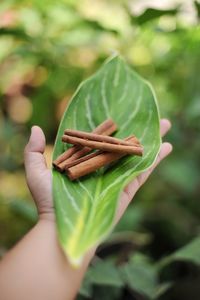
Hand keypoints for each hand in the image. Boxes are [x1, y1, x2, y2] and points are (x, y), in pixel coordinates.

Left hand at [24, 119, 171, 223]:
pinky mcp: (126, 188)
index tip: (120, 112)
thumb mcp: (35, 172)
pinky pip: (142, 171)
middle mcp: (102, 167)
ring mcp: (115, 177)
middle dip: (136, 129)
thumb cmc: (47, 202)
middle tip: (149, 113)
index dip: (111, 126)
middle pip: (121, 144)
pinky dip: (155, 160)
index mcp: (84, 161)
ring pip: (136, 155)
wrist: (60, 228)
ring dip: (152, 140)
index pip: (100, 139)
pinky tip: (166, 146)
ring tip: (165, 124)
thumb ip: (33, 151)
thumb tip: (36, 128)